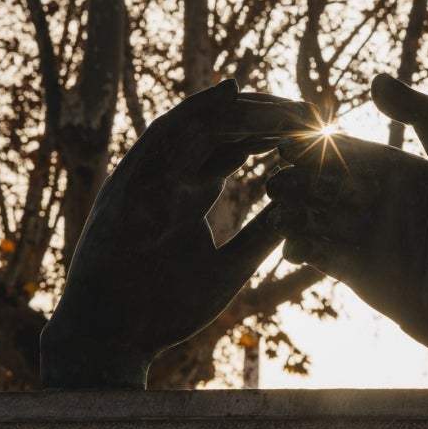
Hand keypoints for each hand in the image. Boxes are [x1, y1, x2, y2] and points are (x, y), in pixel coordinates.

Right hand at [41, 80, 313, 388]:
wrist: (112, 335)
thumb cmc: (166, 306)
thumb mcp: (229, 266)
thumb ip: (261, 235)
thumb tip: (302, 209)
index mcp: (192, 192)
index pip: (237, 147)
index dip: (275, 132)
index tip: (315, 128)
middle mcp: (173, 174)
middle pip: (224, 128)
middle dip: (267, 115)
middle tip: (312, 110)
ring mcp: (150, 173)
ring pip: (200, 123)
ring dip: (244, 108)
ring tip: (286, 101)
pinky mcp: (131, 179)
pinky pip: (167, 133)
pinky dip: (198, 110)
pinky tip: (233, 93)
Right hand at [266, 74, 427, 387]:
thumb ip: (424, 119)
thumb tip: (376, 78)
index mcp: (408, 174)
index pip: (354, 152)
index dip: (321, 146)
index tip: (287, 142)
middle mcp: (386, 204)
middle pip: (331, 184)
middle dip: (303, 182)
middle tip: (275, 181)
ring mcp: (372, 241)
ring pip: (322, 219)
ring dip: (297, 214)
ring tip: (278, 212)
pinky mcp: (363, 276)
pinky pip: (324, 256)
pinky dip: (304, 248)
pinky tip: (290, 244)